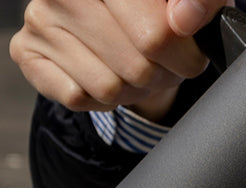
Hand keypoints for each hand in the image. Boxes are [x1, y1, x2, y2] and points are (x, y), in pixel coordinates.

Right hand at [10, 0, 229, 120]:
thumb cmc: (158, 16)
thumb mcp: (190, 6)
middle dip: (157, 77)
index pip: (158, 35)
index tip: (184, 50)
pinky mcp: (27, 51)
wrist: (124, 30)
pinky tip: (101, 73)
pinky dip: (98, 100)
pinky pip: (78, 98)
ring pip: (109, 89)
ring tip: (130, 67)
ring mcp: (40, 17)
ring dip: (130, 91)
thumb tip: (186, 19)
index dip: (183, 58)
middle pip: (136, 68)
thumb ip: (200, 4)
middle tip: (156, 62)